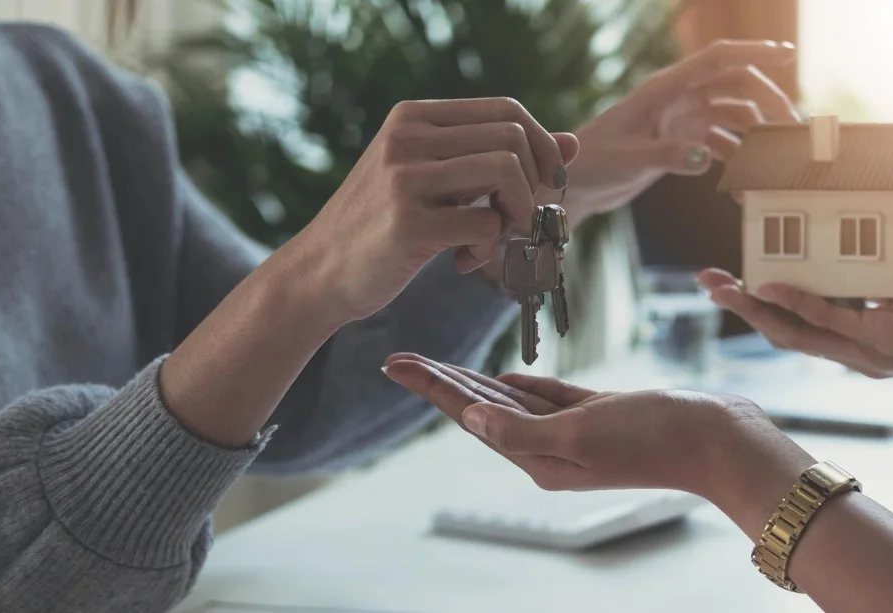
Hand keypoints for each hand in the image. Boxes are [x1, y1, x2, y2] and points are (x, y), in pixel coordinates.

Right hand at [279, 98, 579, 323]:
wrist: (319, 274)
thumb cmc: (384, 227)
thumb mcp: (437, 181)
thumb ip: (496, 158)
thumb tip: (573, 143)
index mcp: (414, 118)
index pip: (506, 110)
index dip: (542, 146)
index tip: (544, 185)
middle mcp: (407, 137)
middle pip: (514, 139)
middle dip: (533, 184)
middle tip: (519, 220)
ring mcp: (405, 177)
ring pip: (507, 173)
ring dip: (518, 214)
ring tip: (495, 238)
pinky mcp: (408, 223)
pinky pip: (487, 225)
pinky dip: (488, 249)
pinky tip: (462, 261)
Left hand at [380, 353, 811, 502]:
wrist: (718, 440)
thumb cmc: (654, 437)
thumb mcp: (581, 433)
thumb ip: (522, 428)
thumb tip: (471, 420)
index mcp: (539, 457)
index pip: (473, 416)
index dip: (433, 388)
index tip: (395, 364)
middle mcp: (550, 448)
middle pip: (482, 409)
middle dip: (441, 384)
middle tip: (400, 359)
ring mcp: (575, 432)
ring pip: (510, 401)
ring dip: (472, 382)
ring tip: (436, 365)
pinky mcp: (600, 413)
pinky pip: (547, 398)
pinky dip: (519, 385)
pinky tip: (500, 376)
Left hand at [553, 40, 800, 225]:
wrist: (573, 184)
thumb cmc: (593, 163)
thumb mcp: (630, 160)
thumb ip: (668, 156)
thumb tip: (706, 157)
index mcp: (665, 89)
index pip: (717, 59)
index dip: (754, 52)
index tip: (787, 54)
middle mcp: (678, 99)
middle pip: (737, 88)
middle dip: (768, 104)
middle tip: (793, 132)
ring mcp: (683, 120)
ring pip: (734, 117)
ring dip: (757, 137)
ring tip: (777, 162)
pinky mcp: (682, 143)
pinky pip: (721, 146)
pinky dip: (737, 163)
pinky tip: (745, 188)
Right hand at [699, 269, 892, 388]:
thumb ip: (887, 285)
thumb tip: (867, 256)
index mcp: (862, 343)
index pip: (799, 328)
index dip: (761, 309)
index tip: (733, 283)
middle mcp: (858, 354)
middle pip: (783, 333)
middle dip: (740, 307)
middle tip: (705, 282)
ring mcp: (869, 351)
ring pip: (795, 332)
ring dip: (753, 308)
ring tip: (721, 285)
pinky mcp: (885, 339)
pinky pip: (830, 319)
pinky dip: (797, 302)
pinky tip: (771, 284)